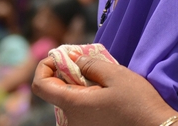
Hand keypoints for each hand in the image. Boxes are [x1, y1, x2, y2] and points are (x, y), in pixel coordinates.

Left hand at [31, 55, 177, 125]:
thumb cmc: (138, 102)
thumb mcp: (115, 74)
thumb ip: (88, 64)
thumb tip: (72, 59)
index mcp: (73, 105)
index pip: (40, 85)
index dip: (45, 67)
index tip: (61, 58)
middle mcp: (71, 121)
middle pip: (54, 92)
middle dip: (65, 74)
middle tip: (85, 64)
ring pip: (66, 101)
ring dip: (76, 85)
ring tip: (98, 79)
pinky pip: (77, 110)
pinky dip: (83, 97)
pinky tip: (103, 92)